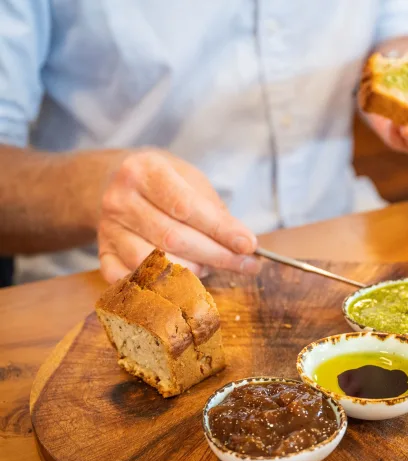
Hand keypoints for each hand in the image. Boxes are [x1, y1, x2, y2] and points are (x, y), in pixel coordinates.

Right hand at [97, 150, 259, 282]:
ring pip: (152, 263)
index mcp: (144, 171)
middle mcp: (120, 199)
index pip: (186, 207)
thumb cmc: (165, 182)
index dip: (220, 230)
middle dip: (216, 256)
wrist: (114, 182)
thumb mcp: (192, 181)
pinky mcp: (102, 254)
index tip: (249, 245)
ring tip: (211, 266)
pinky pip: (129, 281)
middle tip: (246, 265)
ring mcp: (107, 229)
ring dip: (190, 272)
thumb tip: (242, 245)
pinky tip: (181, 283)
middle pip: (172, 239)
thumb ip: (215, 211)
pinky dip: (157, 288)